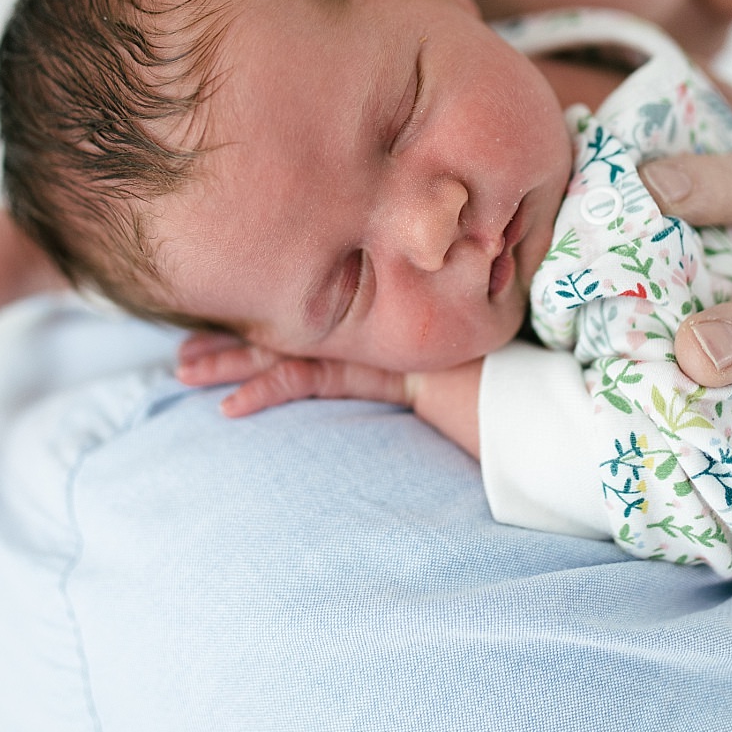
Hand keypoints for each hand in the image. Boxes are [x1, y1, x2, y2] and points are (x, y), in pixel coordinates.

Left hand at [177, 332, 483, 455]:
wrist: (550, 400)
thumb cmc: (510, 394)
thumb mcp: (450, 382)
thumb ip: (409, 375)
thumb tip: (382, 383)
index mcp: (386, 324)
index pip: (310, 322)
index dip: (259, 327)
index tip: (213, 335)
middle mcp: (380, 326)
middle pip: (290, 326)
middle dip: (229, 338)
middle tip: (182, 353)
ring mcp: (382, 342)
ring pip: (290, 347)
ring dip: (231, 360)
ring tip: (184, 373)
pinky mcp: (385, 368)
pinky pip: (314, 379)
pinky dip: (268, 390)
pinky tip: (229, 409)